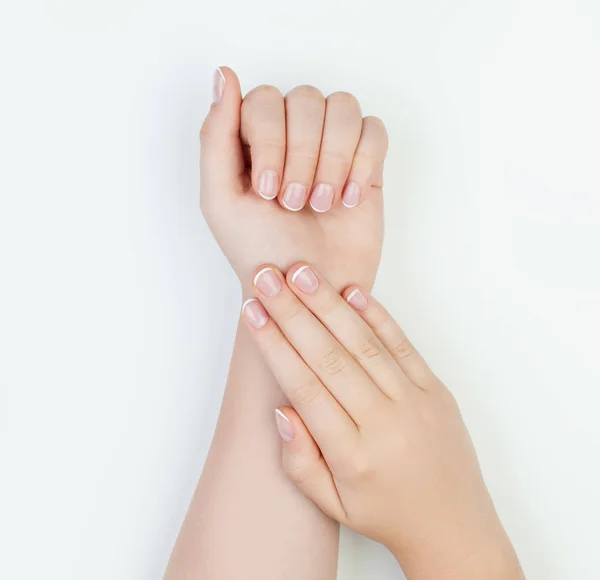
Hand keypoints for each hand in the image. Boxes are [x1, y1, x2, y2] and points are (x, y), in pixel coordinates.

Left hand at [200, 68, 387, 291]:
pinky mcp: (367, 163)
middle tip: (295, 203)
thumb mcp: (221, 200)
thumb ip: (215, 136)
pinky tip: (350, 199)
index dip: (269, 140)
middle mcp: (292, 135)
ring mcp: (332, 146)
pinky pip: (374, 131)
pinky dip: (363, 163)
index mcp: (253, 139)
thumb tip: (224, 73)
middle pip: (306, 99)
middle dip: (302, 156)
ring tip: (323, 204)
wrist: (308, 292)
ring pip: (343, 107)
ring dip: (333, 159)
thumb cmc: (261, 252)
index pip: (263, 100)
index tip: (267, 191)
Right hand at [241, 263, 523, 579]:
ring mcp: (415, 401)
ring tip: (301, 272)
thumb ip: (299, 461)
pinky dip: (377, 315)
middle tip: (267, 277)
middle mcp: (384, 422)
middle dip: (294, 312)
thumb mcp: (332, 505)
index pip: (305, 387)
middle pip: (330, 356)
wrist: (454, 526)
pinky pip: (403, 344)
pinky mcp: (436, 388)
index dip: (275, 345)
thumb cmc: (386, 513)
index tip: (253, 312)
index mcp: (353, 454)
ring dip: (329, 304)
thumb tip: (281, 409)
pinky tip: (351, 291)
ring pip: (364, 343)